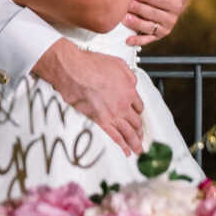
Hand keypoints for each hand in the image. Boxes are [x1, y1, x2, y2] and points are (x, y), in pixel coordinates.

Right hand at [31, 39, 144, 154]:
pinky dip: (123, 146)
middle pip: (136, 121)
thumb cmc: (93, 64)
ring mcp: (113, 114)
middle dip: (140, 130)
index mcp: (129, 90)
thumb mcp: (118, 64)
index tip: (138, 117)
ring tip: (139, 150)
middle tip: (141, 136)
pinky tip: (127, 152)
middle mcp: (124, 104)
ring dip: (136, 143)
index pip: (139, 106)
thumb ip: (129, 75)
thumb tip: (133, 84)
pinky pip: (115, 137)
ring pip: (129, 132)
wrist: (74, 70)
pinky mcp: (101, 121)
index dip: (139, 112)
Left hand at [122, 0, 189, 45]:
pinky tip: (127, 40)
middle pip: (152, 13)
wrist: (176, 1)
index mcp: (176, 4)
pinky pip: (147, 39)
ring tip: (125, 18)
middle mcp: (172, 18)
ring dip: (136, 23)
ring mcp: (164, 29)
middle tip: (126, 4)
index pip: (161, 0)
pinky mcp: (157, 36)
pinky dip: (137, 41)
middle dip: (138, 8)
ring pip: (149, 27)